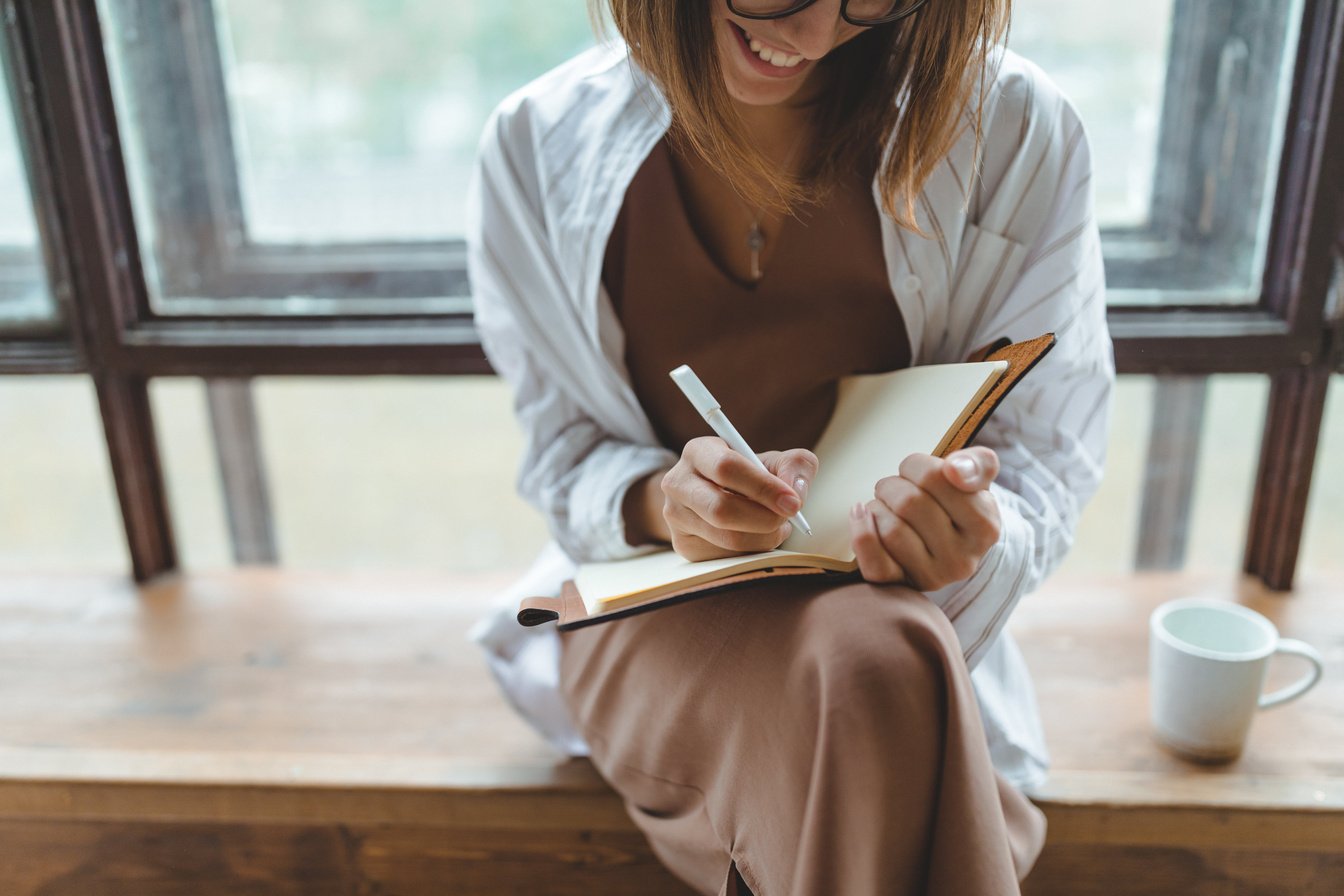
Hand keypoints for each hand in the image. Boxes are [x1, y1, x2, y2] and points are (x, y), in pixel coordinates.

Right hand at [660, 436, 818, 561]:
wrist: (718, 495)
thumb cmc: (751, 476)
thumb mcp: (774, 461)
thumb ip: (795, 465)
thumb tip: (795, 492)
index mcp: (698, 451)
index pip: (727, 468)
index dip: (763, 487)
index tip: (793, 502)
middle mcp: (678, 482)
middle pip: (721, 509)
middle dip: (765, 518)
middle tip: (788, 519)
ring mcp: (676, 516)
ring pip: (727, 539)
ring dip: (764, 537)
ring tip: (776, 525)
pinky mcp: (683, 545)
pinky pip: (726, 558)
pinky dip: (753, 551)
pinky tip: (756, 537)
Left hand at [848, 447, 1000, 590]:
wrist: (949, 544)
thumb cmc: (957, 504)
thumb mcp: (976, 480)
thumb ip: (976, 463)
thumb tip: (954, 469)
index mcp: (985, 526)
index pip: (935, 477)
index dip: (916, 465)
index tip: (915, 469)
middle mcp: (963, 558)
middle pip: (908, 502)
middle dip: (893, 485)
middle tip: (895, 487)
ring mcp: (933, 577)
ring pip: (890, 530)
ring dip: (877, 506)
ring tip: (886, 504)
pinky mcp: (904, 586)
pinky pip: (874, 563)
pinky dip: (862, 534)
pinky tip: (862, 515)